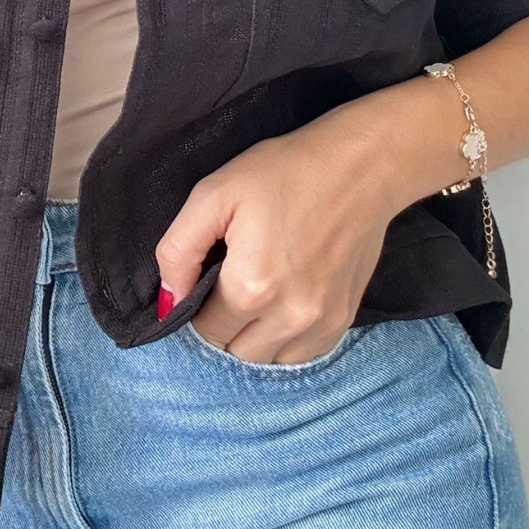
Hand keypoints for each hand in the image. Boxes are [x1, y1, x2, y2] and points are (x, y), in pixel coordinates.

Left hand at [155, 109, 396, 363]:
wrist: (359, 167)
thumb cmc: (282, 172)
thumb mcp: (214, 194)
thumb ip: (178, 251)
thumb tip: (169, 300)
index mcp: (250, 287)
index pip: (204, 331)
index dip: (195, 308)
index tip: (203, 280)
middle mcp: (288, 317)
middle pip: (234, 352)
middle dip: (222, 325)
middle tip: (226, 285)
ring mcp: (321, 323)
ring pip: (267, 361)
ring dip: (252, 339)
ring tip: (254, 297)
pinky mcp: (343, 320)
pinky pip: (301, 356)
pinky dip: (284, 342)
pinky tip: (280, 307)